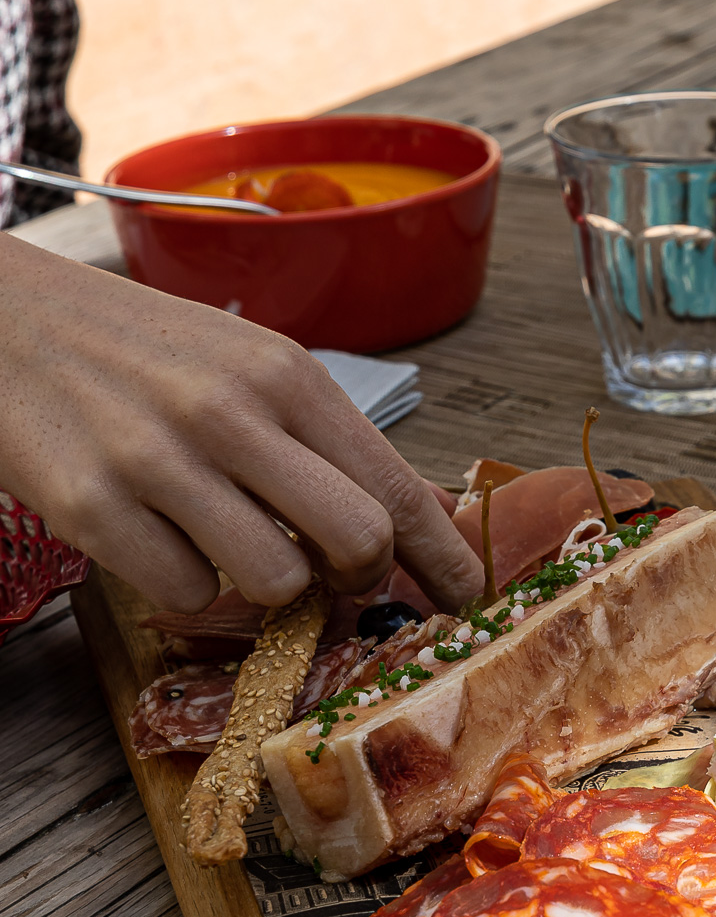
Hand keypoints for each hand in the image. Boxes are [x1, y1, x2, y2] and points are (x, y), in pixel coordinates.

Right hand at [0, 237, 483, 611]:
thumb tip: (422, 516)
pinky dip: (186, 588)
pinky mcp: (92, 507)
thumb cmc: (136, 351)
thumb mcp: (244, 367)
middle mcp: (230, 412)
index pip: (396, 486)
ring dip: (266, 592)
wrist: (3, 317)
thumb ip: (324, 441)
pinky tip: (160, 540)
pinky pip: (187, 594)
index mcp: (284, 374)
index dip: (444, 559)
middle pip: (360, 543)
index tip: (468, 600)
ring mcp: (160, 460)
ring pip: (276, 583)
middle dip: (363, 583)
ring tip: (228, 546)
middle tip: (336, 581)